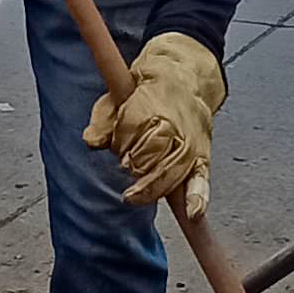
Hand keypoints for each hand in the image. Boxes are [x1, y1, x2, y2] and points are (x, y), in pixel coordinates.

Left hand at [85, 31, 225, 208]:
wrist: (186, 79)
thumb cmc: (147, 91)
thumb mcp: (116, 95)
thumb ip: (103, 119)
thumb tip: (91, 141)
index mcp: (153, 104)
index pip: (132, 129)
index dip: (122, 137)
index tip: (118, 141)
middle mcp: (175, 126)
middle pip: (151, 154)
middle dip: (135, 163)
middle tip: (126, 163)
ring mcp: (190, 144)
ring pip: (171, 171)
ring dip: (152, 185)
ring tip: (134, 194)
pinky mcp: (202, 158)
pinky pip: (202, 181)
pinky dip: (197, 197)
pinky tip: (193, 213)